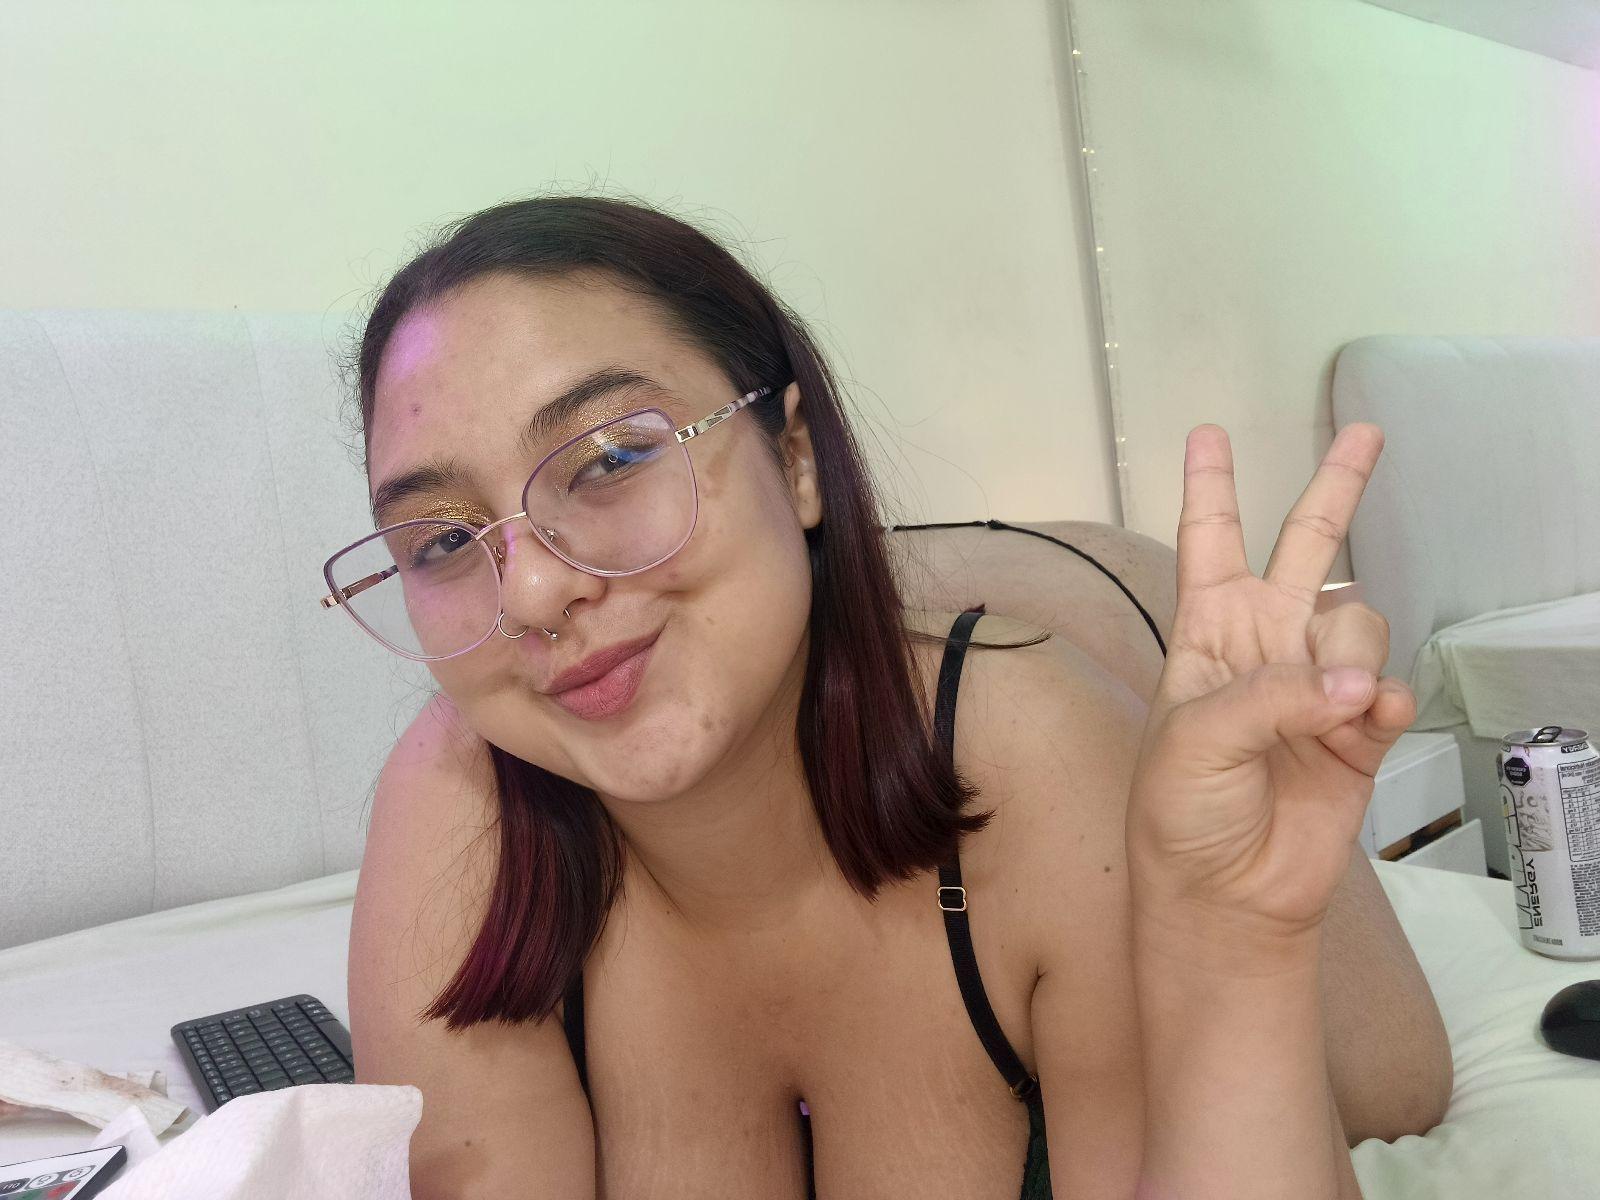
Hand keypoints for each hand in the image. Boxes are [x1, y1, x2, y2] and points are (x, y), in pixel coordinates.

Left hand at [1126, 423, 1417, 948]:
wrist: (1225, 896)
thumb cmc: (1181, 814)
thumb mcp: (1194, 741)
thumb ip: (1271, 697)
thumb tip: (1353, 685)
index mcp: (1206, 635)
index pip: (1208, 543)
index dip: (1210, 487)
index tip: (1207, 433)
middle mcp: (1263, 646)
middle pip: (1307, 547)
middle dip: (1335, 488)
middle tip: (1365, 434)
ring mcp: (1314, 684)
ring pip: (1358, 621)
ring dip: (1348, 655)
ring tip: (1327, 710)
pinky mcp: (1359, 730)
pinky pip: (1389, 686)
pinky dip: (1384, 700)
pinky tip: (1367, 721)